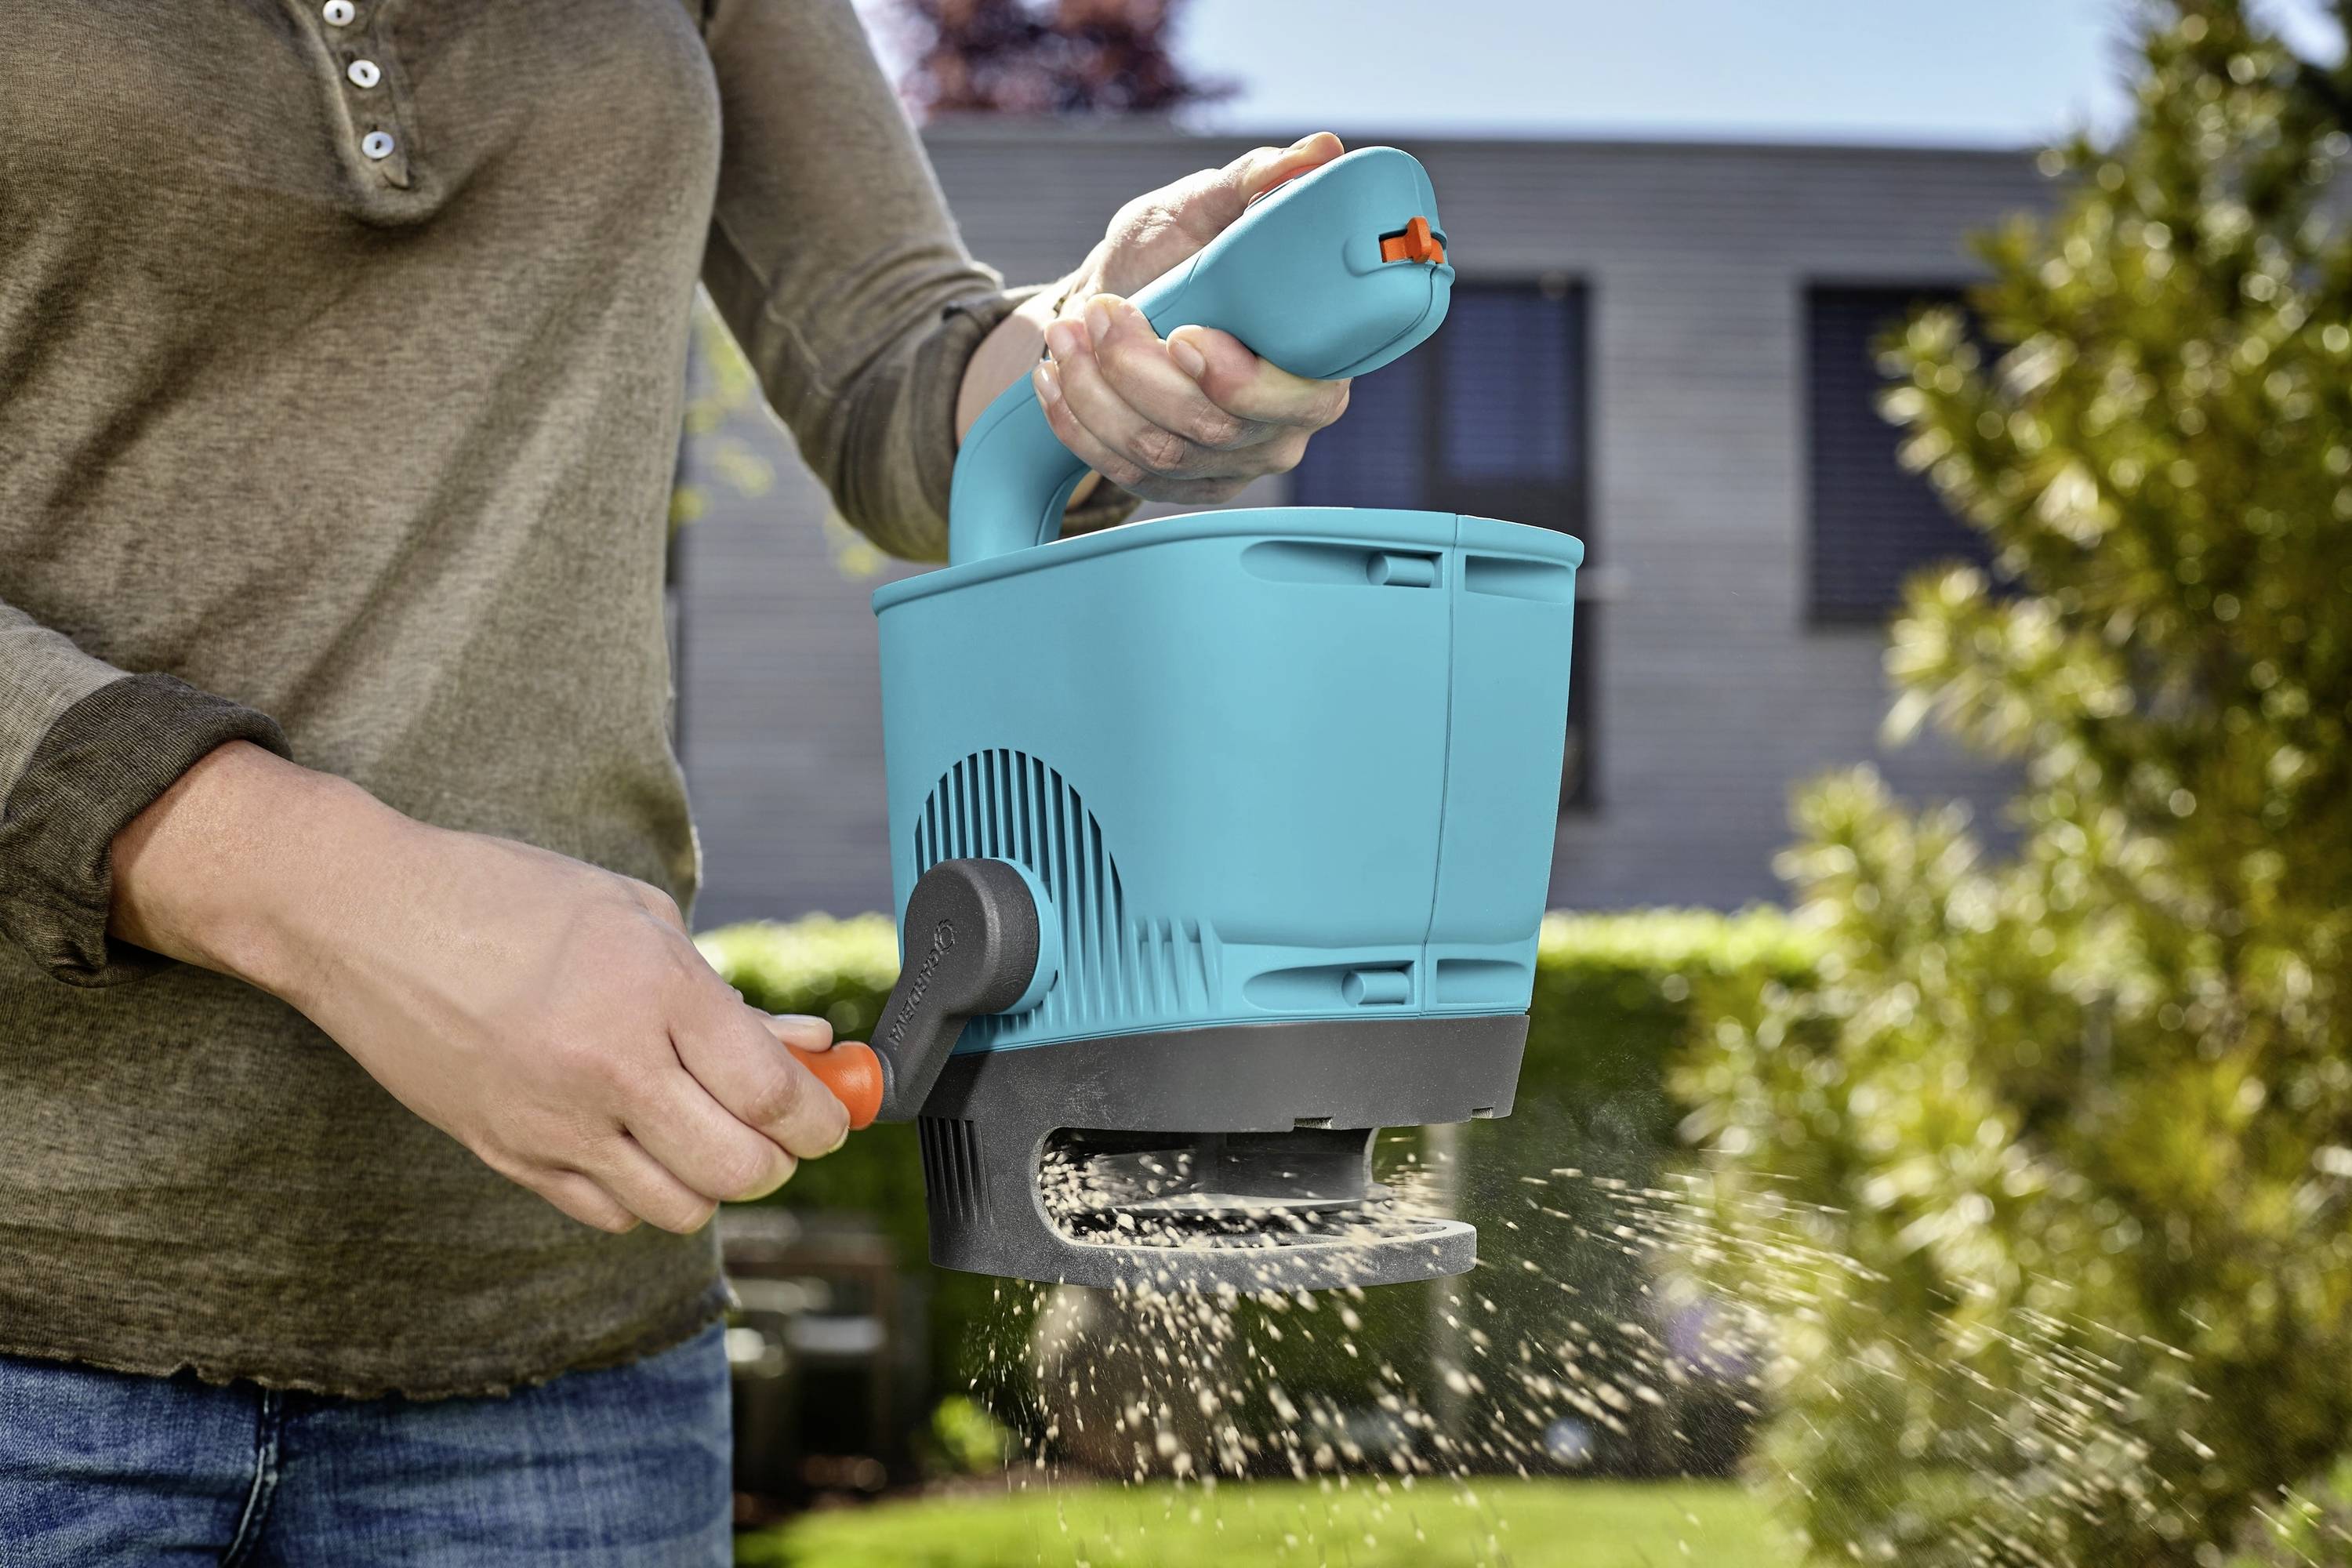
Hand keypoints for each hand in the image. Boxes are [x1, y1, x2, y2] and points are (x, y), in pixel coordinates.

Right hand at [110, 742, 850, 1234]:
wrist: (366, 918)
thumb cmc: (507, 896)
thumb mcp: (637, 917)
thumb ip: (729, 997)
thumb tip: (813, 1049)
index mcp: (654, 993)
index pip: (773, 1096)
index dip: (822, 1118)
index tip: (830, 1114)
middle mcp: (610, 1068)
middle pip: (740, 1169)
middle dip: (779, 1160)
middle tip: (780, 1132)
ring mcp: (553, 1122)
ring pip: (679, 1206)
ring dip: (713, 1182)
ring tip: (706, 1133)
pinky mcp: (507, 1155)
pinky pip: (608, 1213)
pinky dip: (644, 1194)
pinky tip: (639, 1144)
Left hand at [958, 132, 1355, 515]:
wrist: (1121, 301)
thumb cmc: (1174, 256)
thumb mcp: (1205, 209)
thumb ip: (1257, 184)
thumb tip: (1320, 151)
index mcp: (1314, 366)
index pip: (1298, 399)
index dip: (1240, 381)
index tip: (1184, 335)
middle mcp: (1279, 428)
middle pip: (1214, 428)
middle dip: (1141, 373)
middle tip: (1100, 313)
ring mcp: (1226, 465)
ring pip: (1158, 452)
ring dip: (1097, 392)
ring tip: (1065, 331)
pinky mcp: (1174, 484)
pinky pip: (1120, 473)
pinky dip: (1075, 423)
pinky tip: (1052, 376)